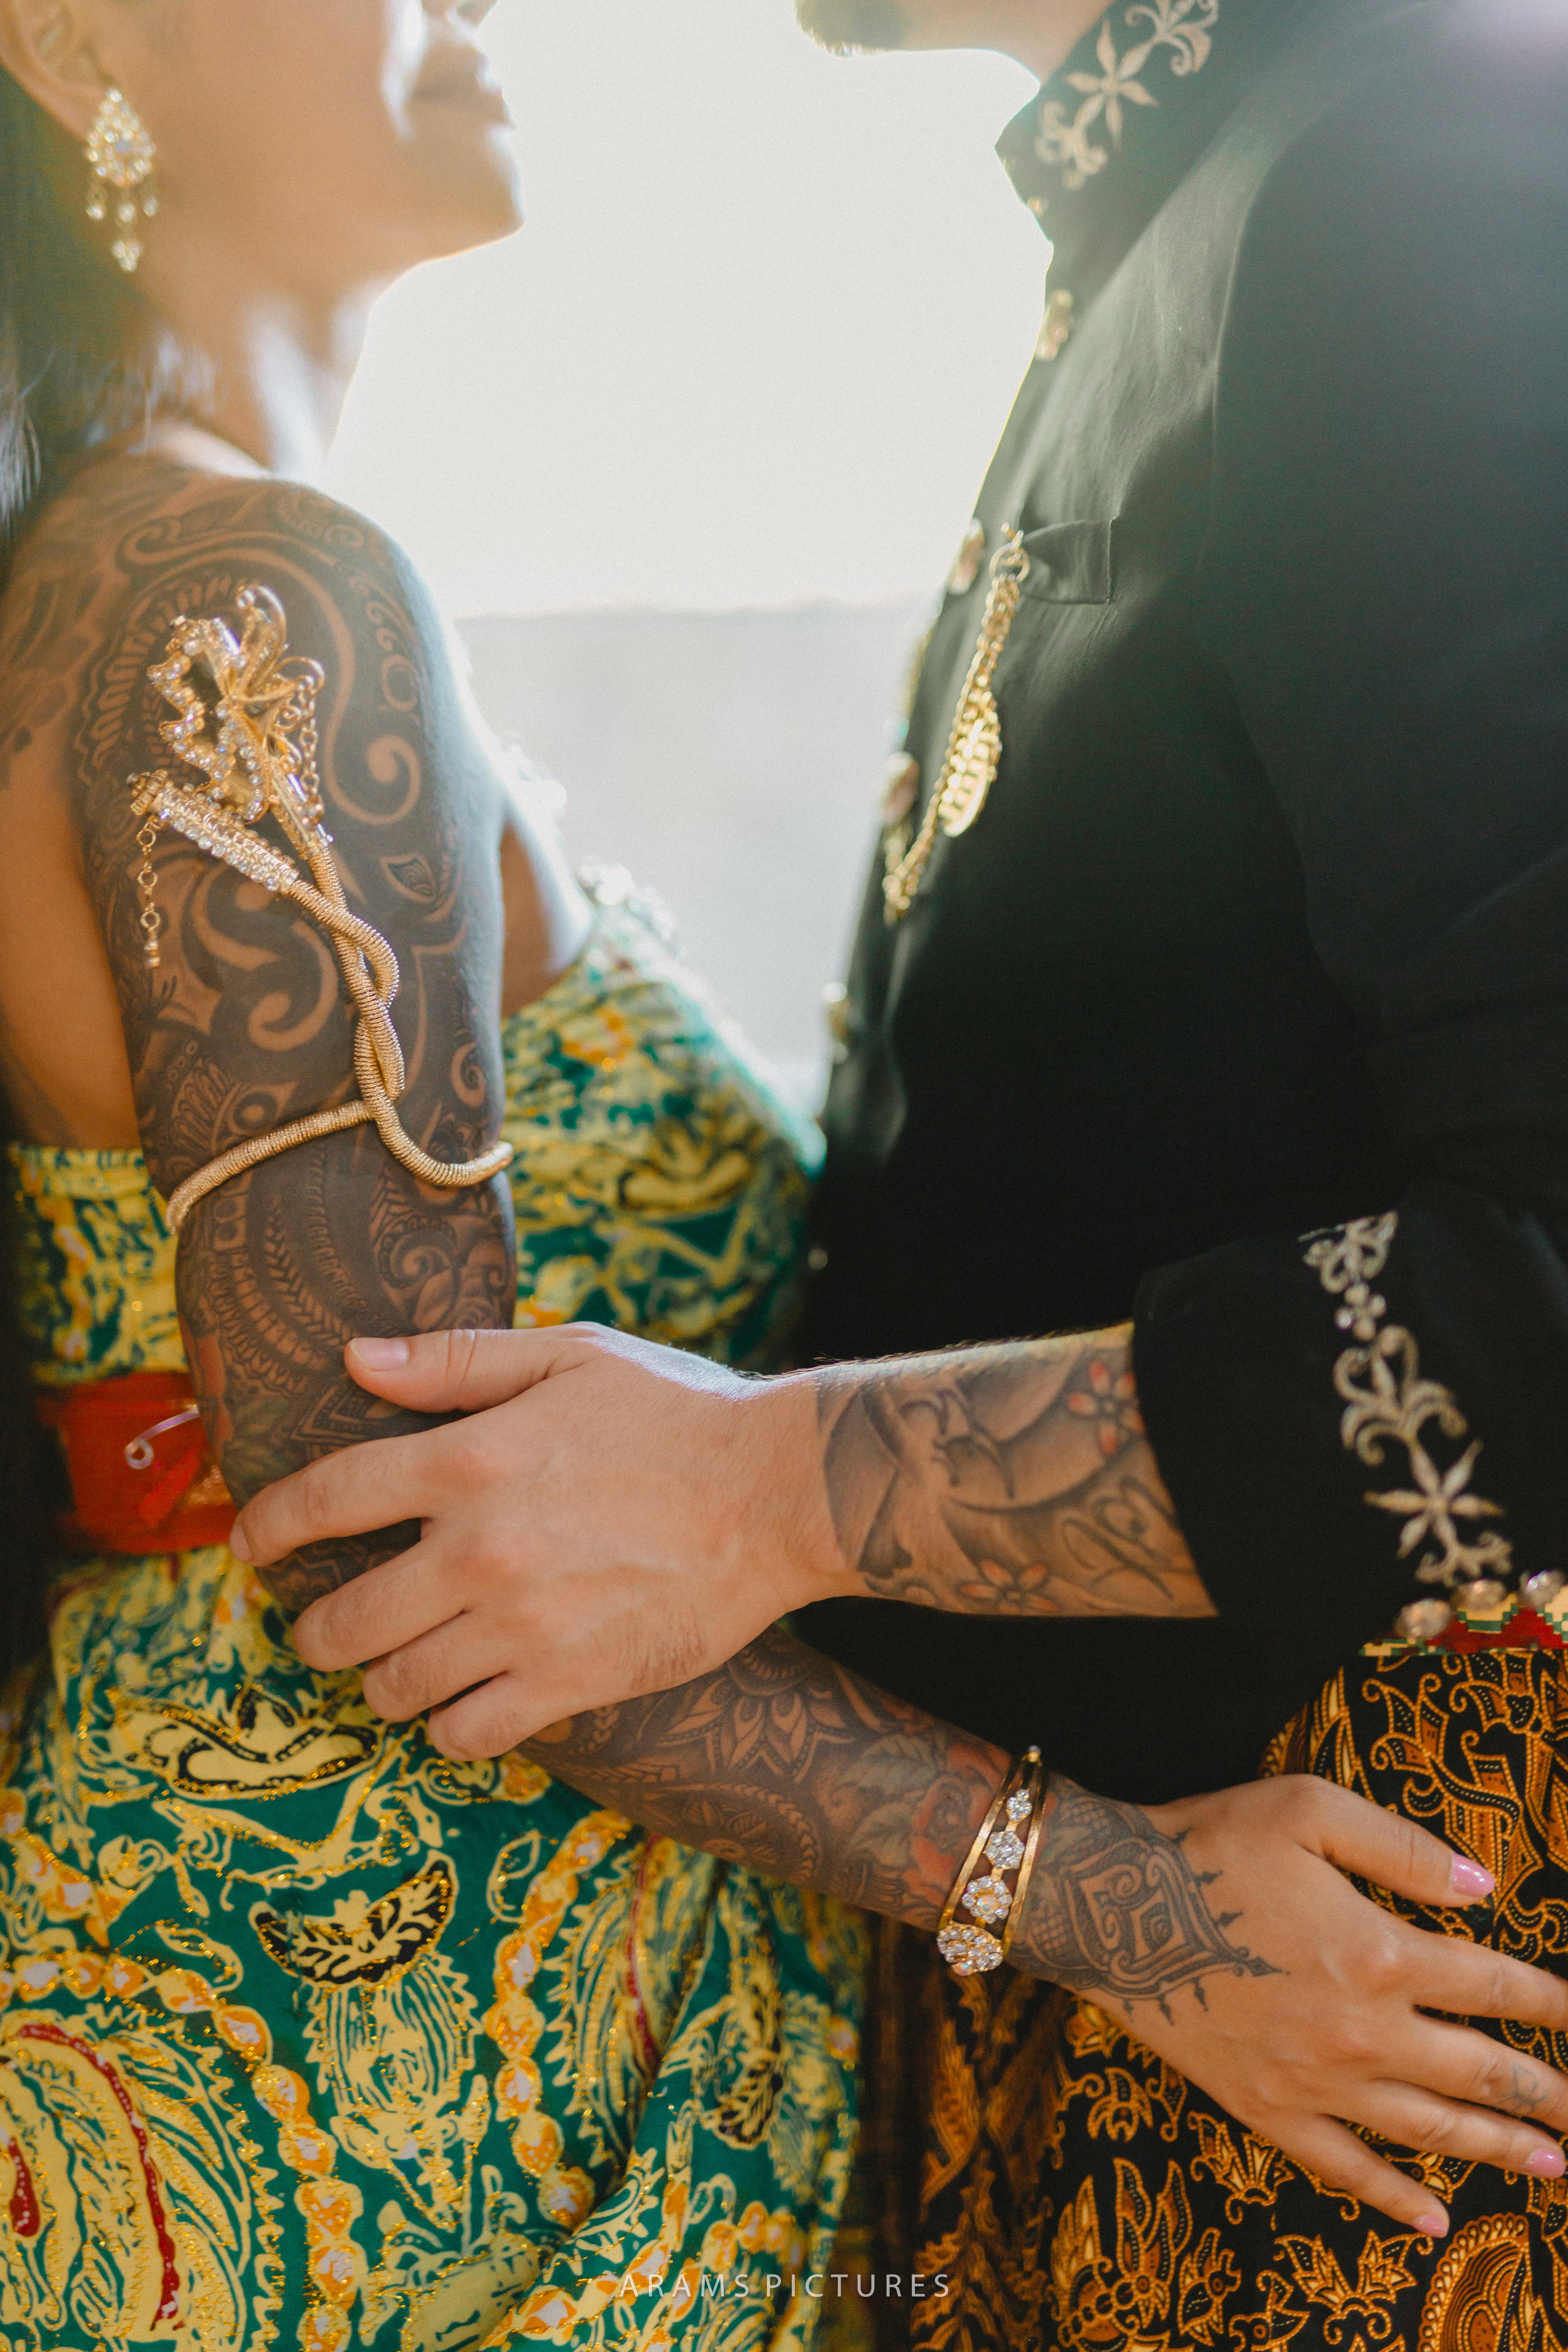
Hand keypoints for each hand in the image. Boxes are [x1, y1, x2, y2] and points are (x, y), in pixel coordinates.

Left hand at [230, 1325, 845, 1754]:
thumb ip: (454, 1360)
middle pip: (343, 1619)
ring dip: (382, 1682)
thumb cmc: (676, 1413)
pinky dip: (451, 1726)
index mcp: (468, 1459)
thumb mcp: (567, 1355)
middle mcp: (478, 1548)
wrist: (782, 1493)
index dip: (269, 1525)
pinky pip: (466, 1734)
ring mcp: (521, 1624)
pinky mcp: (570, 1682)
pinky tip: (464, 1703)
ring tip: (398, 1668)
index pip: (325, 1498)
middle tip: (329, 1628)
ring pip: (395, 1686)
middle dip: (318, 1629)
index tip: (251, 1542)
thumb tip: (356, 1358)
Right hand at [1022, 1772, 1567, 2232]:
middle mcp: (1361, 2030)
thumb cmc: (1212, 1842)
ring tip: (1554, 2165)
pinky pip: (1345, 2168)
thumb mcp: (1310, 1809)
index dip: (1551, 2004)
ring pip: (1431, 2128)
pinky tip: (1435, 2218)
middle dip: (1545, 2095)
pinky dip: (1395, 2197)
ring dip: (1500, 2149)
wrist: (1111, 1905)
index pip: (1494, 1985)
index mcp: (1379, 1952)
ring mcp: (1315, 2080)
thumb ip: (1404, 1849)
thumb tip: (1484, 1887)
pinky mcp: (1267, 2108)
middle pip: (1478, 2070)